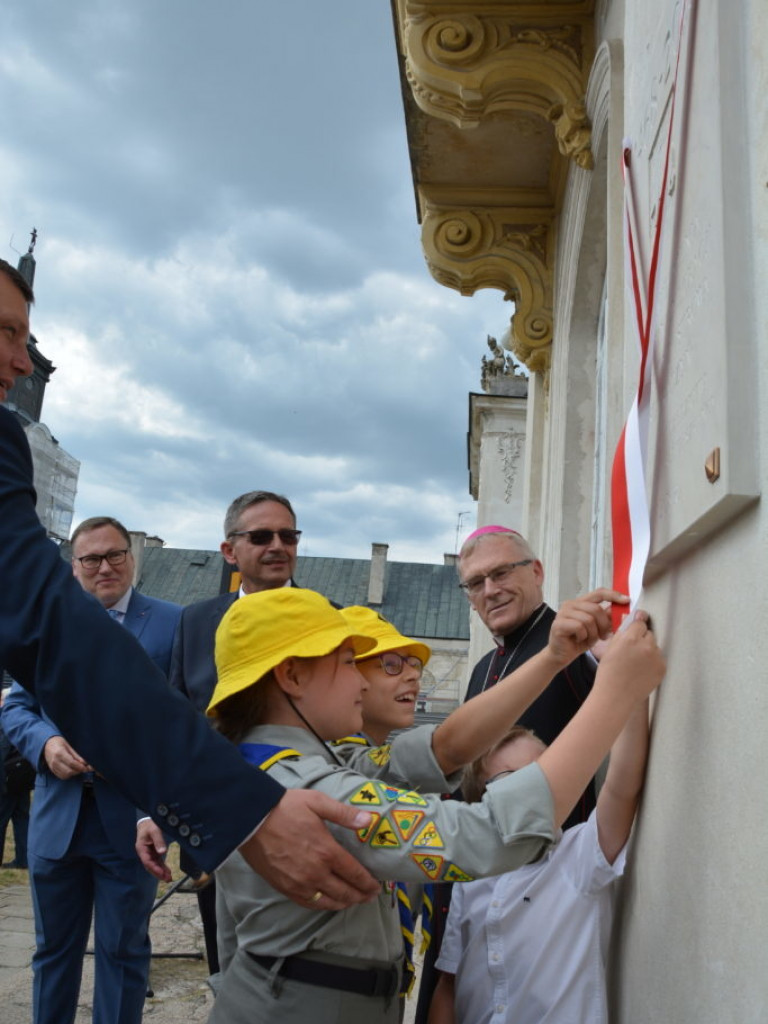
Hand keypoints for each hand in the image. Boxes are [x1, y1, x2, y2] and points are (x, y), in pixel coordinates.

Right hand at [43, 735, 91, 778]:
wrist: (47, 744)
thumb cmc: (59, 743)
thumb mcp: (69, 746)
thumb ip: (76, 755)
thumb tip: (85, 763)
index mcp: (59, 753)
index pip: (72, 763)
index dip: (81, 767)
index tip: (88, 767)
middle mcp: (55, 761)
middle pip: (69, 771)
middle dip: (78, 771)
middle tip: (85, 768)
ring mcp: (52, 767)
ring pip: (65, 776)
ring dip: (74, 773)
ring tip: (79, 768)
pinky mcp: (52, 770)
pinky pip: (62, 776)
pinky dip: (69, 775)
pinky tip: (72, 769)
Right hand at [135, 818, 171, 881]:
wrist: (148, 822)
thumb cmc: (150, 825)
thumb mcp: (154, 830)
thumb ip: (158, 840)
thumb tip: (163, 852)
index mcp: (141, 848)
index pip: (147, 861)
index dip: (154, 868)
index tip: (161, 873)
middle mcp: (144, 853)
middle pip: (151, 866)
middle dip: (158, 873)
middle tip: (167, 879)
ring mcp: (149, 853)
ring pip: (155, 865)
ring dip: (161, 872)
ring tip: (169, 878)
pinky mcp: (154, 852)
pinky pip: (158, 862)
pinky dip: (163, 867)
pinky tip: (168, 872)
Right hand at [239, 788, 378, 910]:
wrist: (251, 819)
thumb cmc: (286, 808)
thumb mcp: (318, 803)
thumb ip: (345, 814)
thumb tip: (369, 820)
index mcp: (327, 851)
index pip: (355, 874)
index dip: (368, 883)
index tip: (377, 886)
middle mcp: (316, 872)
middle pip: (344, 892)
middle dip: (360, 896)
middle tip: (369, 896)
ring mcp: (299, 883)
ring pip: (328, 902)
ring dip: (344, 903)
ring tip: (352, 901)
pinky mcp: (285, 888)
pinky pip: (309, 904)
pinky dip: (323, 906)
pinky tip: (327, 902)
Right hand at [547, 589, 627, 663]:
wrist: (561, 655)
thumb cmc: (579, 641)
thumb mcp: (597, 629)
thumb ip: (606, 618)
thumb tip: (622, 608)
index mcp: (580, 602)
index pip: (599, 592)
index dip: (613, 595)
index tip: (627, 600)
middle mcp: (570, 604)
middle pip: (596, 609)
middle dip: (604, 624)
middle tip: (604, 636)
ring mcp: (563, 613)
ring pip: (588, 619)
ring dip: (593, 633)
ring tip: (589, 639)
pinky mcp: (558, 624)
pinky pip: (579, 627)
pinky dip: (583, 636)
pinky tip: (579, 640)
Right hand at [596, 611, 665, 700]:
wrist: (616, 697)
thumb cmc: (608, 673)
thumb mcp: (610, 648)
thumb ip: (621, 634)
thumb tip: (630, 620)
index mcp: (631, 638)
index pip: (640, 622)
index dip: (636, 627)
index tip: (635, 629)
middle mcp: (646, 646)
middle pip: (649, 634)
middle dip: (642, 639)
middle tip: (632, 651)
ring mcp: (656, 657)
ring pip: (655, 647)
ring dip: (648, 651)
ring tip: (636, 664)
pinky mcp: (662, 668)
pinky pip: (659, 659)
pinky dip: (653, 663)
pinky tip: (642, 671)